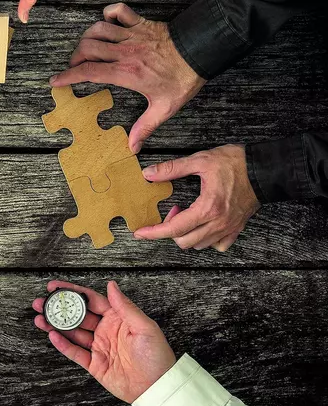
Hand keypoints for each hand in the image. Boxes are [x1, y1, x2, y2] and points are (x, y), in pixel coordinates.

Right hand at [33, 281, 175, 403]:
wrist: (156, 387)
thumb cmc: (156, 357)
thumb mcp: (145, 327)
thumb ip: (125, 307)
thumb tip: (112, 286)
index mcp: (118, 319)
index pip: (91, 300)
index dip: (73, 292)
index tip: (57, 287)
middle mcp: (105, 331)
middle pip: (77, 315)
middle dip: (59, 308)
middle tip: (42, 301)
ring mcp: (99, 347)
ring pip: (72, 332)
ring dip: (56, 324)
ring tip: (40, 317)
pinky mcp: (95, 364)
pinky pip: (75, 352)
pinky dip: (63, 344)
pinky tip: (52, 335)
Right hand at [50, 3, 205, 152]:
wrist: (203, 51)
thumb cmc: (183, 79)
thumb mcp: (165, 107)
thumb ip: (145, 127)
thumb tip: (133, 147)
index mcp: (126, 72)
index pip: (88, 72)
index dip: (67, 76)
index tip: (55, 81)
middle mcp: (124, 52)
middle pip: (87, 48)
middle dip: (75, 57)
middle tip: (76, 66)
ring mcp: (131, 35)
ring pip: (97, 29)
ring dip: (87, 37)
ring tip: (87, 48)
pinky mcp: (141, 23)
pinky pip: (118, 11)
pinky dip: (109, 13)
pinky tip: (107, 22)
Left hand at [136, 144, 259, 250]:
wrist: (266, 169)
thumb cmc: (237, 163)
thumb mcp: (201, 160)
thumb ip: (173, 168)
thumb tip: (149, 174)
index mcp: (207, 208)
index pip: (174, 228)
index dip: (153, 232)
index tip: (139, 233)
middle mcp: (218, 223)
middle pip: (185, 241)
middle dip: (171, 230)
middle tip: (173, 209)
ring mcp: (229, 228)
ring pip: (200, 245)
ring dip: (187, 234)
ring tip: (188, 214)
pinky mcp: (237, 228)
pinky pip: (219, 245)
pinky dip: (206, 239)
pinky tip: (204, 225)